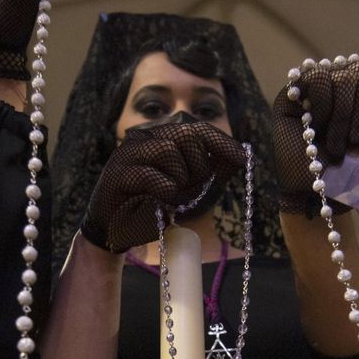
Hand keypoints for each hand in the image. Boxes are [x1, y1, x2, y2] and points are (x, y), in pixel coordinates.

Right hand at [80, 121, 245, 252]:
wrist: (115, 229)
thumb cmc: (152, 205)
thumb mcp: (186, 187)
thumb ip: (208, 171)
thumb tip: (240, 156)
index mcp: (161, 138)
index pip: (197, 129)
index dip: (221, 142)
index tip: (243, 158)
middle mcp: (144, 138)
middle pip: (186, 136)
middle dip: (198, 165)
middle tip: (190, 187)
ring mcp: (129, 154)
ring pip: (168, 150)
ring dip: (178, 179)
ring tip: (169, 194)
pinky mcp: (118, 174)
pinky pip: (151, 175)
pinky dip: (163, 189)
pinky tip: (159, 200)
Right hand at [272, 57, 358, 214]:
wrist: (319, 194)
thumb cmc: (351, 169)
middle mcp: (341, 79)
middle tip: (357, 140)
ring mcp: (317, 84)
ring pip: (341, 76)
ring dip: (342, 116)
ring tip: (337, 143)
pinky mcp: (294, 91)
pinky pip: (315, 77)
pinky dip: (321, 103)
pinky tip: (315, 122)